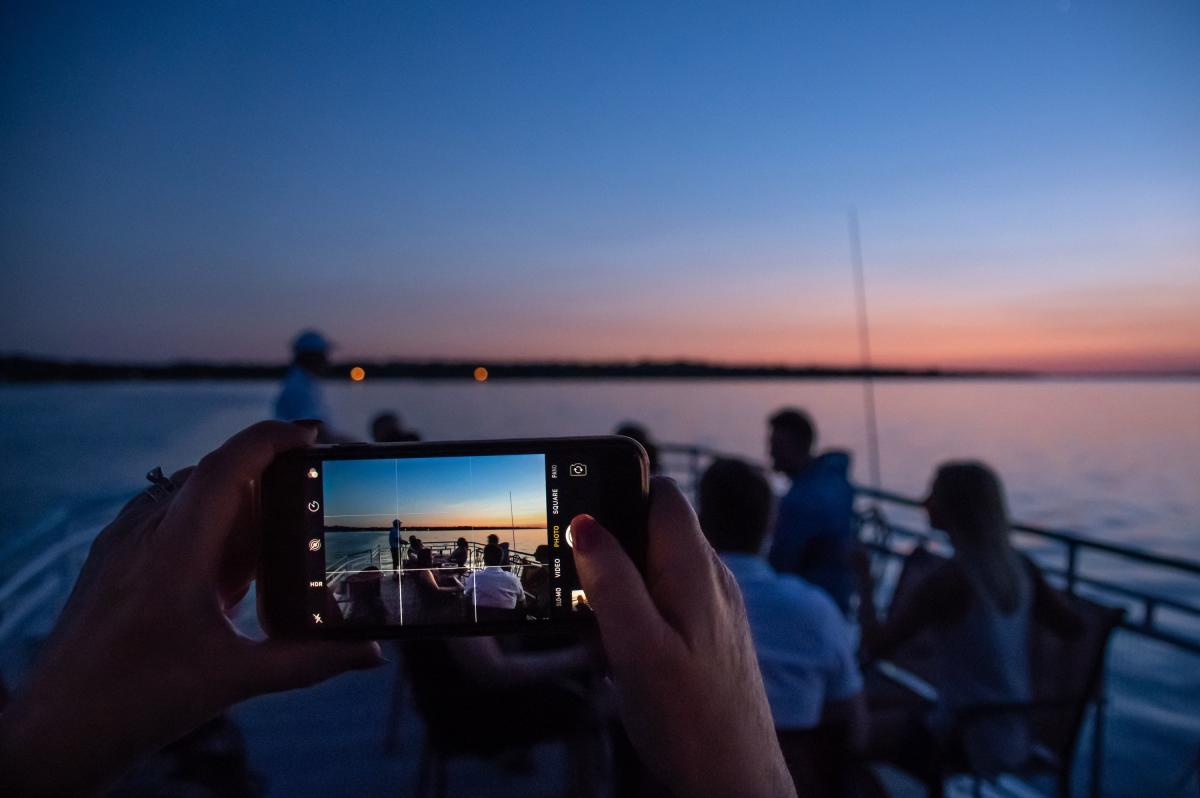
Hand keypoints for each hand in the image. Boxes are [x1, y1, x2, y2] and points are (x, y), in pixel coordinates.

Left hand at [0, 421, 383, 795]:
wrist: (57, 731)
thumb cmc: (138, 703)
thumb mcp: (235, 679)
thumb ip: (308, 661)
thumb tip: (368, 652)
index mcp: (175, 551)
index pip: (227, 465)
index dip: (273, 438)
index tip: (312, 432)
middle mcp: (143, 534)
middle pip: (214, 477)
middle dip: (263, 486)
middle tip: (298, 515)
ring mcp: (120, 543)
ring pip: (188, 497)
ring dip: (229, 512)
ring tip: (250, 568)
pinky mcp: (107, 559)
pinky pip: (162, 518)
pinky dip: (199, 530)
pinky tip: (212, 580)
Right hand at [571, 478, 794, 797]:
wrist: (736, 784)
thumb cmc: (690, 721)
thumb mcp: (637, 646)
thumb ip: (612, 581)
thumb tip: (586, 522)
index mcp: (696, 569)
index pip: (663, 494)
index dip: (620, 491)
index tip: (579, 515)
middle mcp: (712, 580)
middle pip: (652, 532)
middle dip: (610, 554)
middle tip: (581, 595)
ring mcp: (713, 610)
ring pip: (653, 573)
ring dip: (617, 595)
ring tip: (601, 640)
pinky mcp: (709, 638)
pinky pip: (662, 608)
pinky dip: (633, 623)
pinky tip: (619, 662)